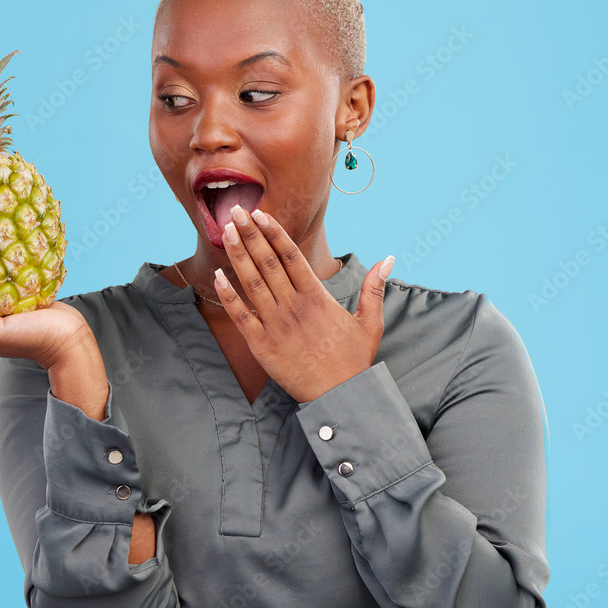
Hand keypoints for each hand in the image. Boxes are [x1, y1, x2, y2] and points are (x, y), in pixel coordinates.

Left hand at [214, 206, 393, 402]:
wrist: (339, 396)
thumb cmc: (353, 361)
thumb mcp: (370, 322)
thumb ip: (374, 288)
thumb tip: (389, 259)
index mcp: (317, 297)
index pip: (292, 255)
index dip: (274, 232)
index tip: (260, 214)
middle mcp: (294, 306)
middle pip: (268, 262)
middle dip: (250, 234)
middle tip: (234, 210)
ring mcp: (276, 325)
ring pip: (252, 283)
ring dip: (238, 255)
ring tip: (226, 232)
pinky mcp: (262, 346)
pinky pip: (241, 316)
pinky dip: (228, 296)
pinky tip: (218, 276)